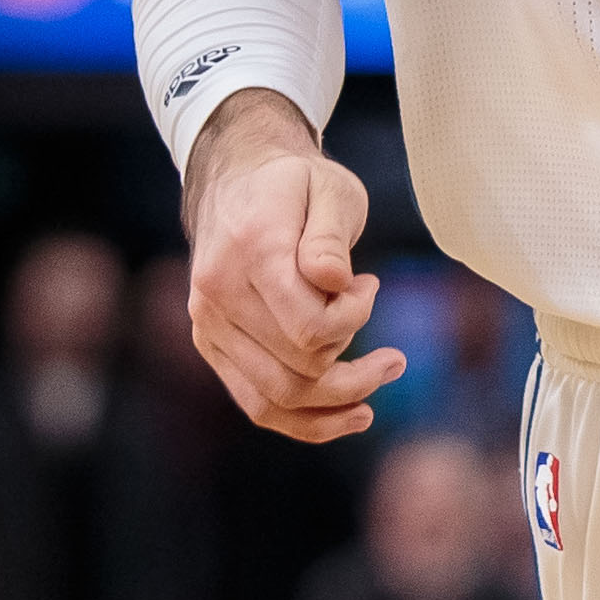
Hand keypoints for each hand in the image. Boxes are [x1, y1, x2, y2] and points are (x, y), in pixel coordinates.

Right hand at [181, 90, 406, 441]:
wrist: (236, 178)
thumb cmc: (295, 183)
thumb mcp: (329, 187)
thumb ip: (330, 237)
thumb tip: (335, 282)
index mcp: (249, 250)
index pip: (309, 326)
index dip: (355, 318)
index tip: (370, 286)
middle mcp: (217, 294)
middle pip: (297, 368)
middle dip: (357, 366)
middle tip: (391, 347)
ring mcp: (208, 324)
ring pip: (276, 398)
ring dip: (339, 403)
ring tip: (383, 381)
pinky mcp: (211, 344)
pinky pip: (257, 403)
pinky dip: (306, 421)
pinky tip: (350, 415)